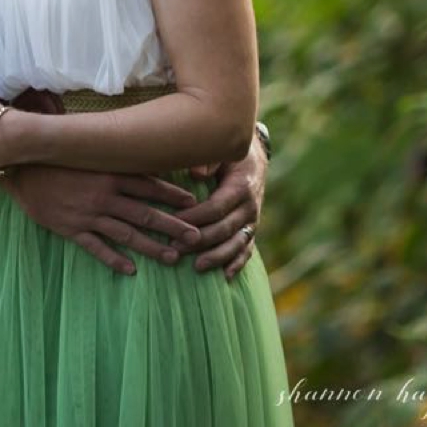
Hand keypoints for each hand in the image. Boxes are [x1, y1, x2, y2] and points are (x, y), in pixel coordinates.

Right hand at [3, 164, 204, 274]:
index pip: (150, 186)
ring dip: (152, 247)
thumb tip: (139, 154)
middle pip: (146, 214)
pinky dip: (114, 260)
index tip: (194, 204)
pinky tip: (130, 270)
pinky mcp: (71, 229)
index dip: (173, 195)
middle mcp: (104, 196)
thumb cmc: (56, 157)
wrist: (20, 168)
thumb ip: (111, 156)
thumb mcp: (87, 152)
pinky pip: (97, 247)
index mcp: (110, 174)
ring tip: (172, 258)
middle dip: (173, 227)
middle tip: (196, 238)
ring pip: (127, 234)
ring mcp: (88, 215)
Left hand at [175, 137, 265, 280]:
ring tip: (197, 267)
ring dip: (217, 257)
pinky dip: (237, 263)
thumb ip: (208, 160)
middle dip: (199, 241)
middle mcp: (250, 206)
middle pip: (224, 229)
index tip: (173, 224)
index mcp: (241, 186)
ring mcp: (252, 220)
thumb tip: (196, 174)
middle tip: (174, 248)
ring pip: (236, 244)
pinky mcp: (251, 229)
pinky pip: (247, 249)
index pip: (216, 207)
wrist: (253, 155)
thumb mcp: (220, 149)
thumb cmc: (226, 152)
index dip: (194, 218)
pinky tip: (225, 276)